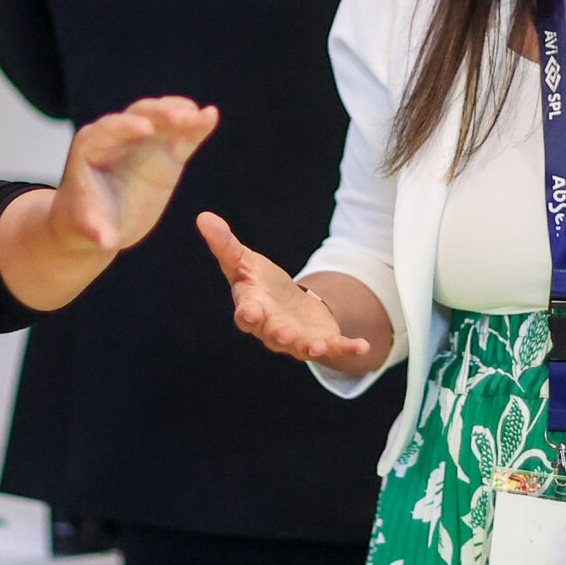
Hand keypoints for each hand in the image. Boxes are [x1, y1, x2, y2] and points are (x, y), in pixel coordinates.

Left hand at [48, 98, 219, 255]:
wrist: (102, 224)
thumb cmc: (86, 222)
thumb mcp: (88, 228)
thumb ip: (97, 231)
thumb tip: (107, 242)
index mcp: (91, 146)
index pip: (109, 129)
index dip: (127, 126)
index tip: (146, 128)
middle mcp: (119, 136)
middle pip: (140, 114)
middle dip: (160, 114)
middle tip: (181, 118)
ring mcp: (145, 141)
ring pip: (164, 117)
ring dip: (182, 114)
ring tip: (203, 116)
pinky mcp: (166, 152)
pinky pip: (181, 135)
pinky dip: (195, 125)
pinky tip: (210, 117)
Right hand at [200, 213, 371, 364]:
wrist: (287, 306)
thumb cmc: (260, 284)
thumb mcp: (244, 261)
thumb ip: (225, 244)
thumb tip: (202, 217)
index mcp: (252, 308)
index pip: (246, 312)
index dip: (247, 313)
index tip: (248, 313)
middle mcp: (271, 329)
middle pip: (273, 333)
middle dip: (279, 334)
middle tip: (284, 334)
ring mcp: (296, 339)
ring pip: (301, 347)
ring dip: (310, 347)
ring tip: (318, 347)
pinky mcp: (320, 341)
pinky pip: (335, 347)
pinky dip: (348, 348)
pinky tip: (363, 346)